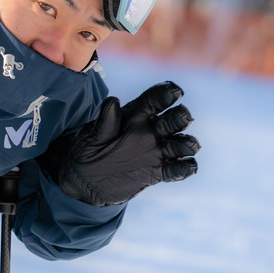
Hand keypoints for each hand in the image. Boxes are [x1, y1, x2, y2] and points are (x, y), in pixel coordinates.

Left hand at [39, 81, 199, 206]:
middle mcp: (149, 132)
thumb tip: (113, 101)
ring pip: (180, 143)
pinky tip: (187, 167)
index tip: (175, 91)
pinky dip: (185, 168)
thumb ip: (105, 121)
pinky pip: (176, 169)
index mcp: (134, 116)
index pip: (154, 100)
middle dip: (181, 117)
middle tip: (182, 118)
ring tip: (188, 146)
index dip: (166, 93)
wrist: (85, 181)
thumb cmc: (87, 152)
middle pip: (173, 120)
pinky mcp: (156, 172)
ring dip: (187, 143)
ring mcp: (155, 152)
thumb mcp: (92, 136)